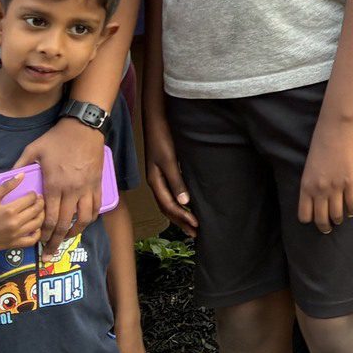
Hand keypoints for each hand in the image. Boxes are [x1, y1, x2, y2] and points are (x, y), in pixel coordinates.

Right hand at [0, 185, 43, 258]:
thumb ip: (7, 186)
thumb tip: (22, 175)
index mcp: (9, 210)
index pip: (31, 199)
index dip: (34, 194)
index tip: (33, 193)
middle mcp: (15, 223)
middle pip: (37, 210)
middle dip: (41, 203)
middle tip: (39, 200)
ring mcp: (15, 235)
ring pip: (38, 224)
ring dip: (41, 216)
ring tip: (38, 211)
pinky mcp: (14, 245)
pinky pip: (32, 240)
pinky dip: (37, 233)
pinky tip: (34, 227)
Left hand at [18, 118, 103, 249]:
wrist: (84, 127)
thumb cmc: (57, 139)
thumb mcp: (33, 149)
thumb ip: (20, 165)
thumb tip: (8, 178)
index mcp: (54, 185)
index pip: (48, 218)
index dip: (43, 234)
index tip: (39, 243)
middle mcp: (71, 191)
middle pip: (64, 224)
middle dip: (56, 242)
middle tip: (50, 254)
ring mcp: (86, 188)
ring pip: (83, 219)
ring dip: (74, 232)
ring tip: (66, 239)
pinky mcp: (97, 184)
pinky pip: (96, 207)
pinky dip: (90, 218)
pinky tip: (83, 223)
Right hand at [144, 118, 197, 236]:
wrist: (156, 119)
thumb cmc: (162, 138)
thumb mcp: (169, 160)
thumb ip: (176, 180)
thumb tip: (184, 202)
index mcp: (156, 182)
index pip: (170, 206)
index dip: (183, 217)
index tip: (197, 226)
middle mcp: (156, 182)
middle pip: (167, 208)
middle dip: (181, 221)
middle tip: (195, 233)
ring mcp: (158, 176)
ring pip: (168, 202)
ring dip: (179, 215)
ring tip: (190, 224)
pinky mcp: (163, 170)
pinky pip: (169, 193)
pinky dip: (177, 203)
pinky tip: (186, 204)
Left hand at [298, 116, 352, 232]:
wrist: (336, 128)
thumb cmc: (321, 141)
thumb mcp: (309, 165)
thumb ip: (312, 181)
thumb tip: (318, 193)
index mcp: (306, 185)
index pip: (304, 214)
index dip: (310, 219)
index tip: (314, 218)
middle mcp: (319, 190)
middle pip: (321, 219)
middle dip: (325, 226)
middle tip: (328, 228)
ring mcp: (336, 187)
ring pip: (337, 215)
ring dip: (339, 219)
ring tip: (340, 219)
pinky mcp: (351, 182)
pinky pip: (352, 204)